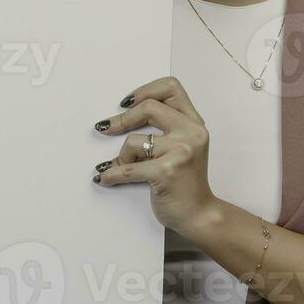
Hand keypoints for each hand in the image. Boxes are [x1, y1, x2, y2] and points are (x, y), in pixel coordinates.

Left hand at [92, 76, 218, 235]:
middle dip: (122, 119)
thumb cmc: (186, 182)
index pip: (171, 88)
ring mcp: (181, 152)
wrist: (199, 215)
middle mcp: (192, 133)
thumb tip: (123, 116)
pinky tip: (104, 178)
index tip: (127, 103)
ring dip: (121, 156)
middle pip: (149, 107)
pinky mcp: (166, 172)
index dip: (145, 90)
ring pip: (134, 141)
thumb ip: (167, 128)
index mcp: (195, 123)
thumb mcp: (185, 147)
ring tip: (120, 166)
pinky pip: (127, 168)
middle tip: (106, 128)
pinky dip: (111, 174)